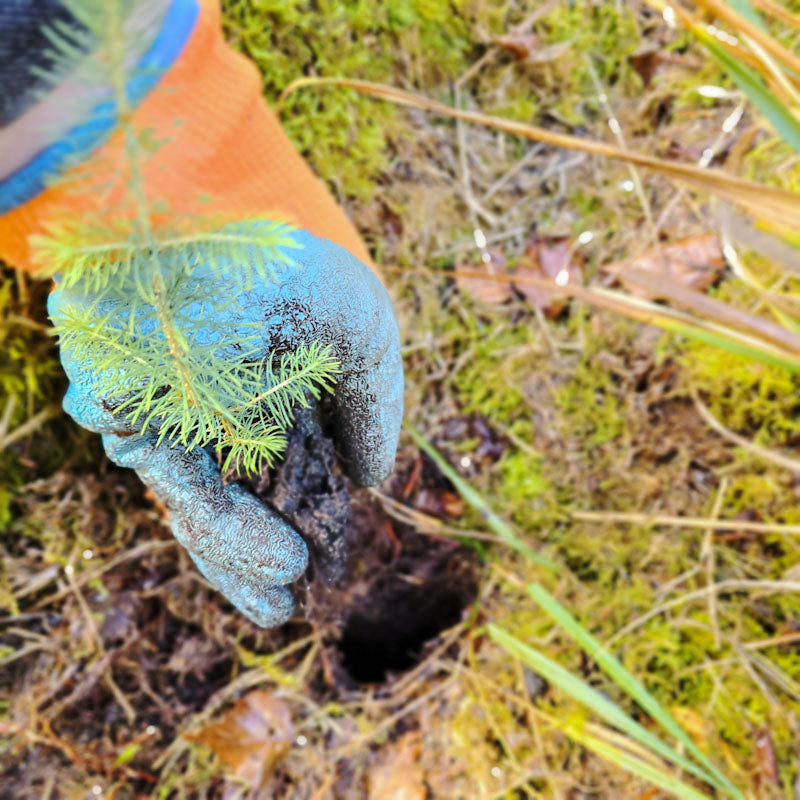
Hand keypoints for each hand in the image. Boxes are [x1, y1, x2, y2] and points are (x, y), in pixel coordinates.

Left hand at [48, 228, 403, 626]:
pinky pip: (129, 433)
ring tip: (278, 570)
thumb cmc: (302, 272)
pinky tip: (210, 503)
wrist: (235, 199)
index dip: (274, 543)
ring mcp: (158, 403)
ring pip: (176, 489)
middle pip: (215, 508)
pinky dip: (165, 468)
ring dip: (218, 537)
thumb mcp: (363, 340)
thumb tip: (374, 483)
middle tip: (283, 602)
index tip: (300, 584)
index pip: (261, 497)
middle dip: (246, 560)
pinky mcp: (113, 373)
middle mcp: (207, 420)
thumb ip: (372, 410)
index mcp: (259, 419)